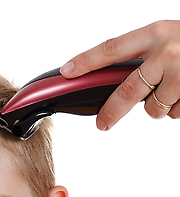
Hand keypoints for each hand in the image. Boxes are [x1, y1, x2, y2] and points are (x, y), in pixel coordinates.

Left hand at [60, 20, 179, 129]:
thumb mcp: (171, 38)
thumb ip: (146, 55)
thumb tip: (117, 81)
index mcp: (157, 33)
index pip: (112, 48)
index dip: (87, 61)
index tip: (67, 71)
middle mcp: (168, 52)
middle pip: (128, 91)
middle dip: (111, 112)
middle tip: (103, 123)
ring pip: (153, 108)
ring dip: (159, 107)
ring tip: (175, 89)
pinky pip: (175, 113)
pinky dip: (178, 108)